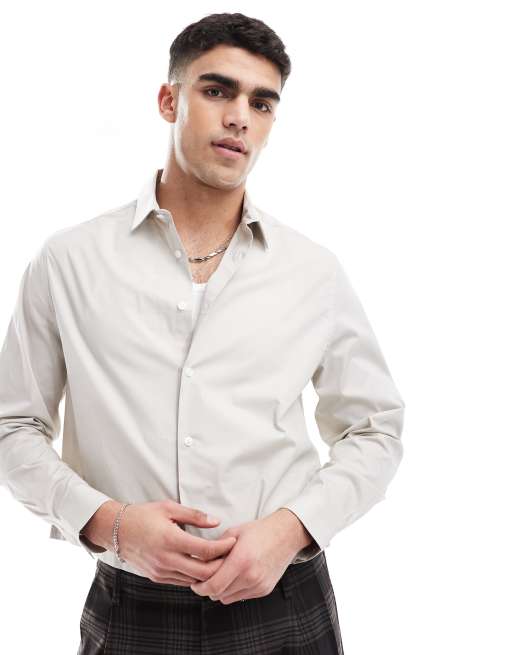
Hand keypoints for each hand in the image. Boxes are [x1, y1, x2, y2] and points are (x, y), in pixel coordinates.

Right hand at [113, 500, 237, 584]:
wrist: (116, 531)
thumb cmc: (143, 515)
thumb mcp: (169, 508)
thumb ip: (194, 515)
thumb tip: (216, 522)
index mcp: (170, 540)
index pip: (205, 551)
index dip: (223, 548)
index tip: (233, 541)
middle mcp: (166, 560)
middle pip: (203, 572)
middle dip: (221, 565)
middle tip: (231, 555)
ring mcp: (161, 572)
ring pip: (194, 580)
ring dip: (209, 573)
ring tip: (220, 560)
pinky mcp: (157, 578)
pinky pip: (182, 581)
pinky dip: (195, 576)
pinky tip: (202, 566)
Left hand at [189, 511, 300, 604]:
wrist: (286, 535)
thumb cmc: (258, 531)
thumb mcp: (233, 534)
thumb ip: (215, 550)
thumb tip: (197, 562)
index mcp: (241, 560)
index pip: (213, 586)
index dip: (199, 588)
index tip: (194, 583)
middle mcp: (251, 576)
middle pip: (219, 595)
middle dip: (208, 588)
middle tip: (204, 578)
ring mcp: (259, 585)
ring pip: (228, 598)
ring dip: (221, 590)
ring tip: (221, 575)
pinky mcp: (264, 590)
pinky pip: (241, 596)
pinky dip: (234, 590)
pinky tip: (236, 575)